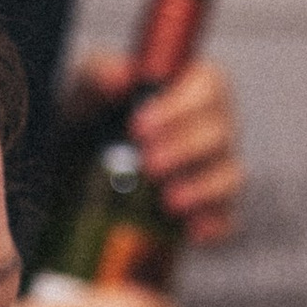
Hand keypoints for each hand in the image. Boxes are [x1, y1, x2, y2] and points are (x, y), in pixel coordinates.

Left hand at [79, 51, 242, 239]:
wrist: (75, 159)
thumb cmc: (92, 112)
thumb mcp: (86, 88)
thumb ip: (99, 74)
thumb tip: (119, 77)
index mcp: (190, 86)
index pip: (211, 85)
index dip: (182, 106)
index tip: (140, 125)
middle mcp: (211, 124)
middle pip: (222, 132)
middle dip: (187, 149)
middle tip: (148, 163)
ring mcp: (214, 167)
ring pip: (230, 175)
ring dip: (204, 188)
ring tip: (169, 201)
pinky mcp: (209, 206)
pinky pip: (227, 217)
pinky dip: (215, 224)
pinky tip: (193, 232)